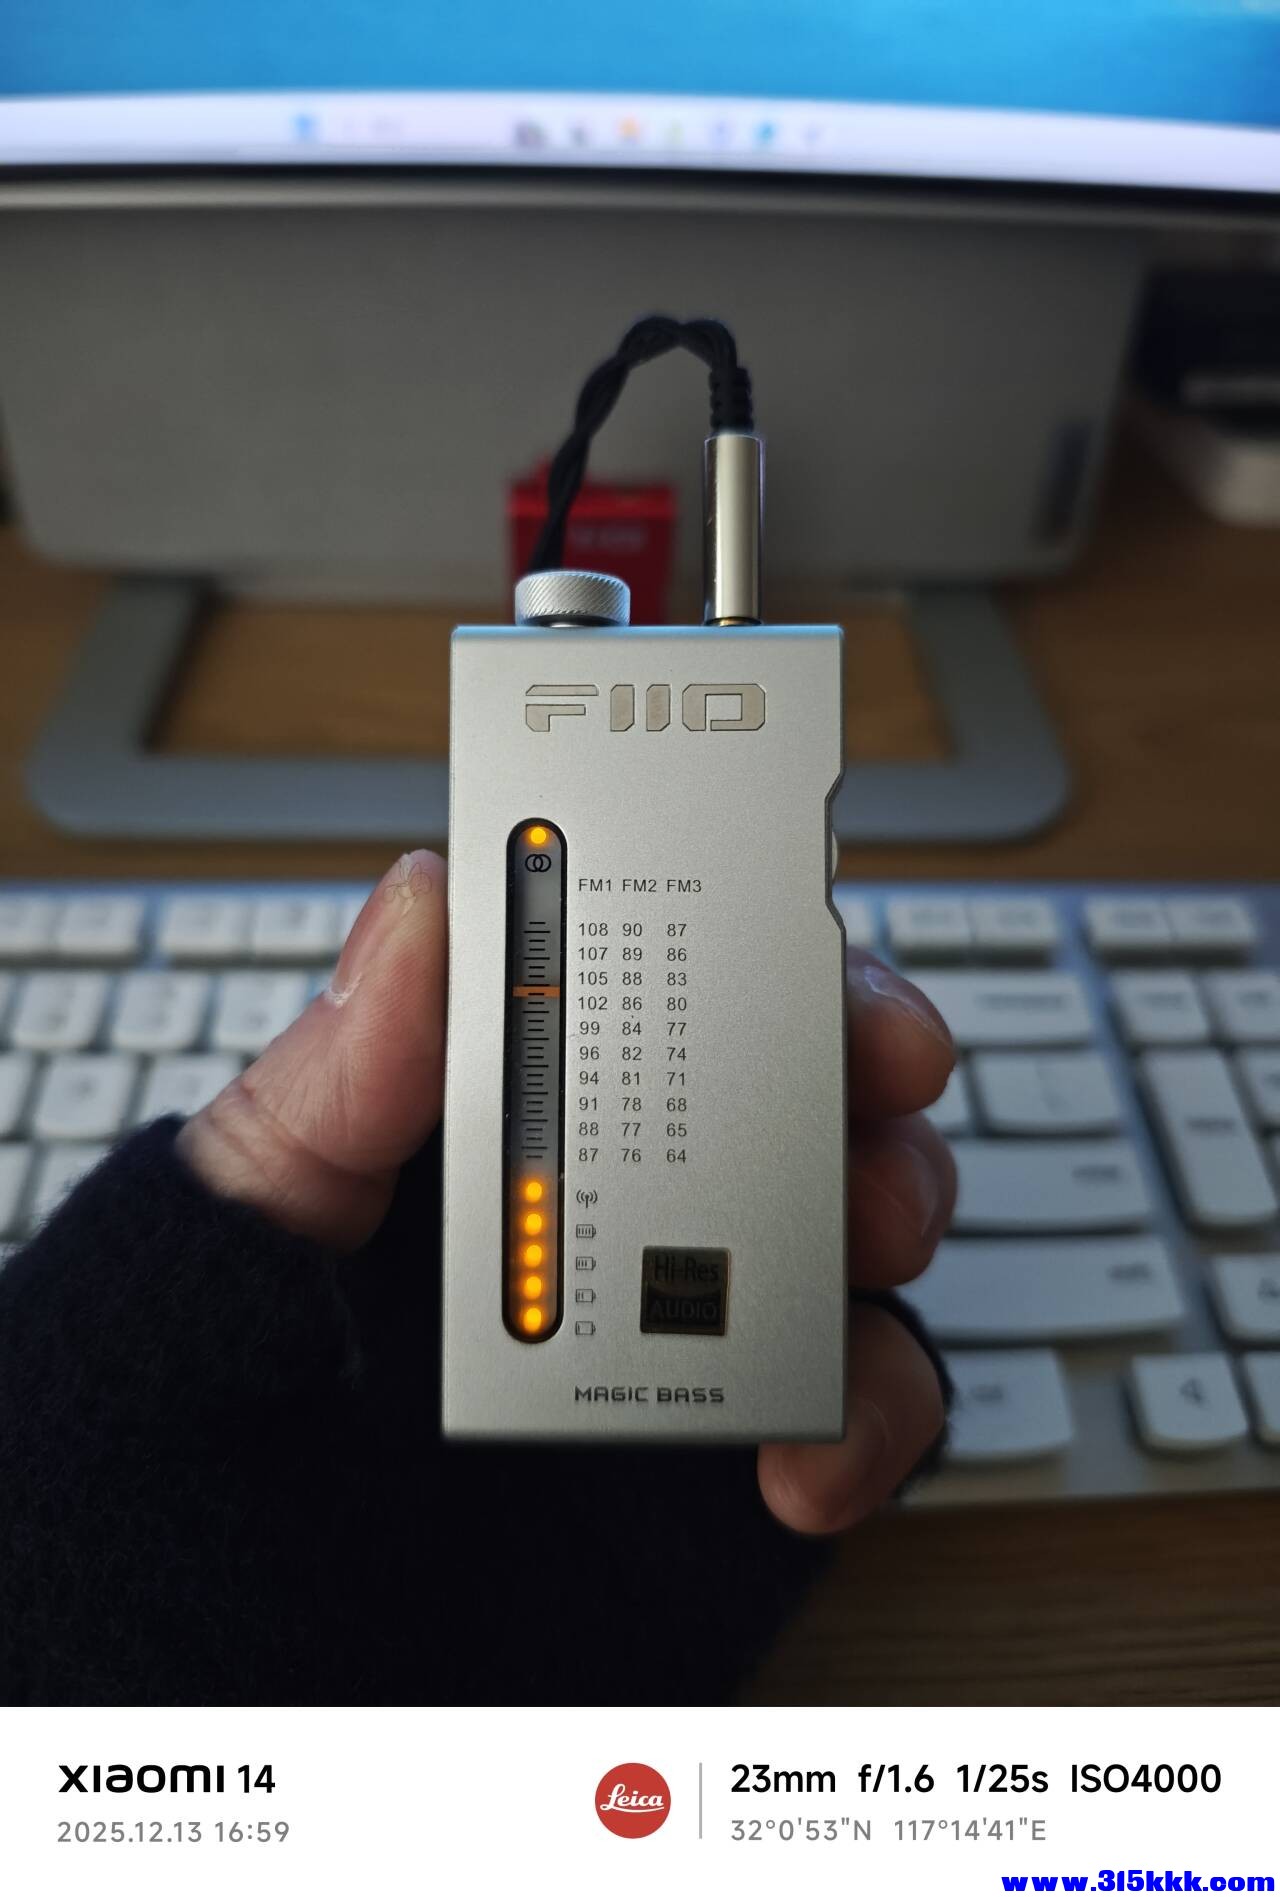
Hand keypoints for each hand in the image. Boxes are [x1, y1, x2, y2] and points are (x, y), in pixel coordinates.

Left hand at [177, 851, 954, 1535]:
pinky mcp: (741, 1433)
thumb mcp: (253, 1218)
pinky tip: (804, 1457)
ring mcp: (683, 1310)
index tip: (787, 907)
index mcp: (501, 1116)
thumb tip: (419, 907)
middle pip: (780, 1075)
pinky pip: (861, 1399)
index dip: (726, 927)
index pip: (632, 983)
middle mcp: (608, 1195)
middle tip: (885, 1057)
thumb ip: (338, 1079)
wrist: (261, 1638)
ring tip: (870, 1238)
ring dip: (888, 1204)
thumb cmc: (228, 1398)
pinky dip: (873, 1415)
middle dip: (852, 1049)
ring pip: (849, 1213)